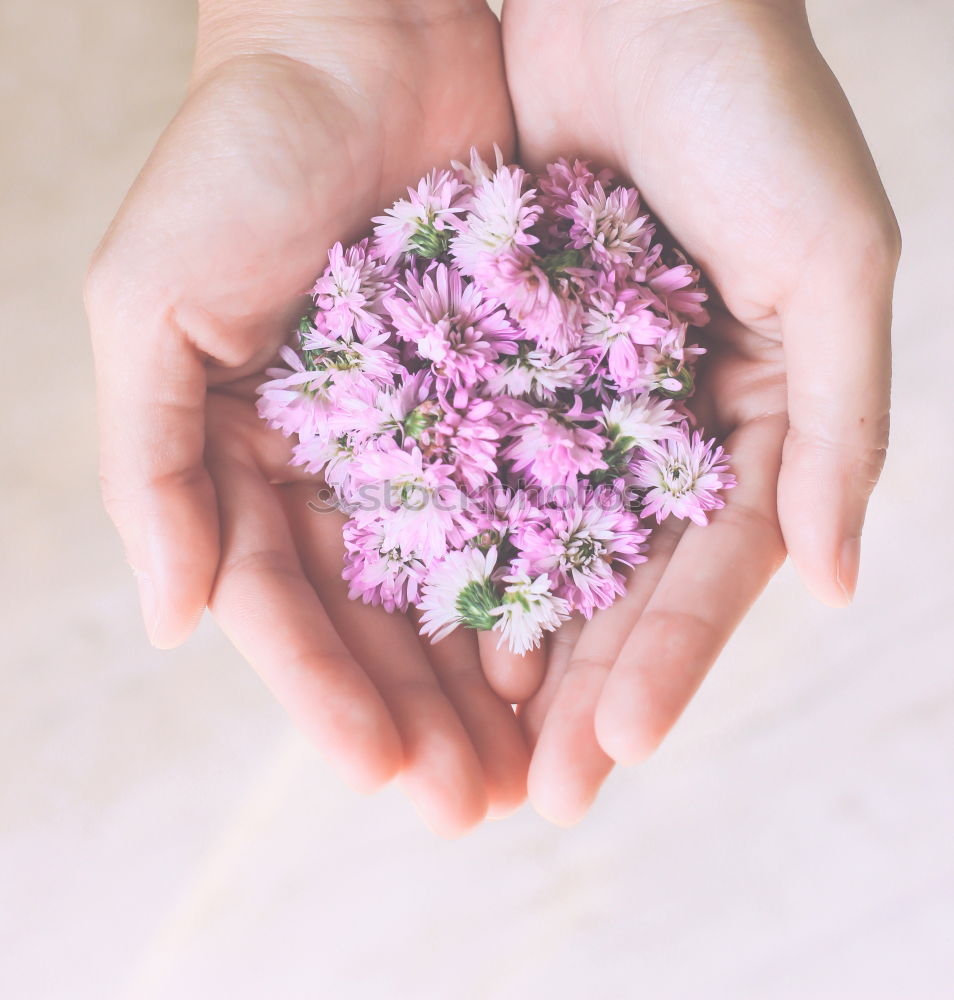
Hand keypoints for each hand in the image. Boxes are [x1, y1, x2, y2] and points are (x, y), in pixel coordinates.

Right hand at [85, 0, 527, 834]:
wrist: (362, 45)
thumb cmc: (237, 163)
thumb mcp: (149, 308)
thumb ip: (151, 467)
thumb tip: (174, 622)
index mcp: (249, 462)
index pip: (285, 607)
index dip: (325, 692)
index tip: (377, 769)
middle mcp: (342, 466)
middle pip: (380, 619)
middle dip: (420, 715)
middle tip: (468, 806)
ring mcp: (430, 437)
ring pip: (463, 585)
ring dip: (488, 681)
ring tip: (526, 769)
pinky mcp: (509, 396)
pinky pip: (533, 506)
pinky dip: (549, 582)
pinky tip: (573, 654)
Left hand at [502, 0, 899, 821]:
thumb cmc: (750, 108)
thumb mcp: (833, 261)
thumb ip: (841, 426)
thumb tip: (837, 582)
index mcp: (747, 418)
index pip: (708, 573)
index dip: (667, 663)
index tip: (618, 752)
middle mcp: (657, 426)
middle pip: (618, 585)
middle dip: (581, 690)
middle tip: (538, 794)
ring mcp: (574, 400)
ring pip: (540, 549)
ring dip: (512, 646)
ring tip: (475, 744)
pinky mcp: (496, 358)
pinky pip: (471, 471)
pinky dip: (454, 546)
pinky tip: (424, 621)